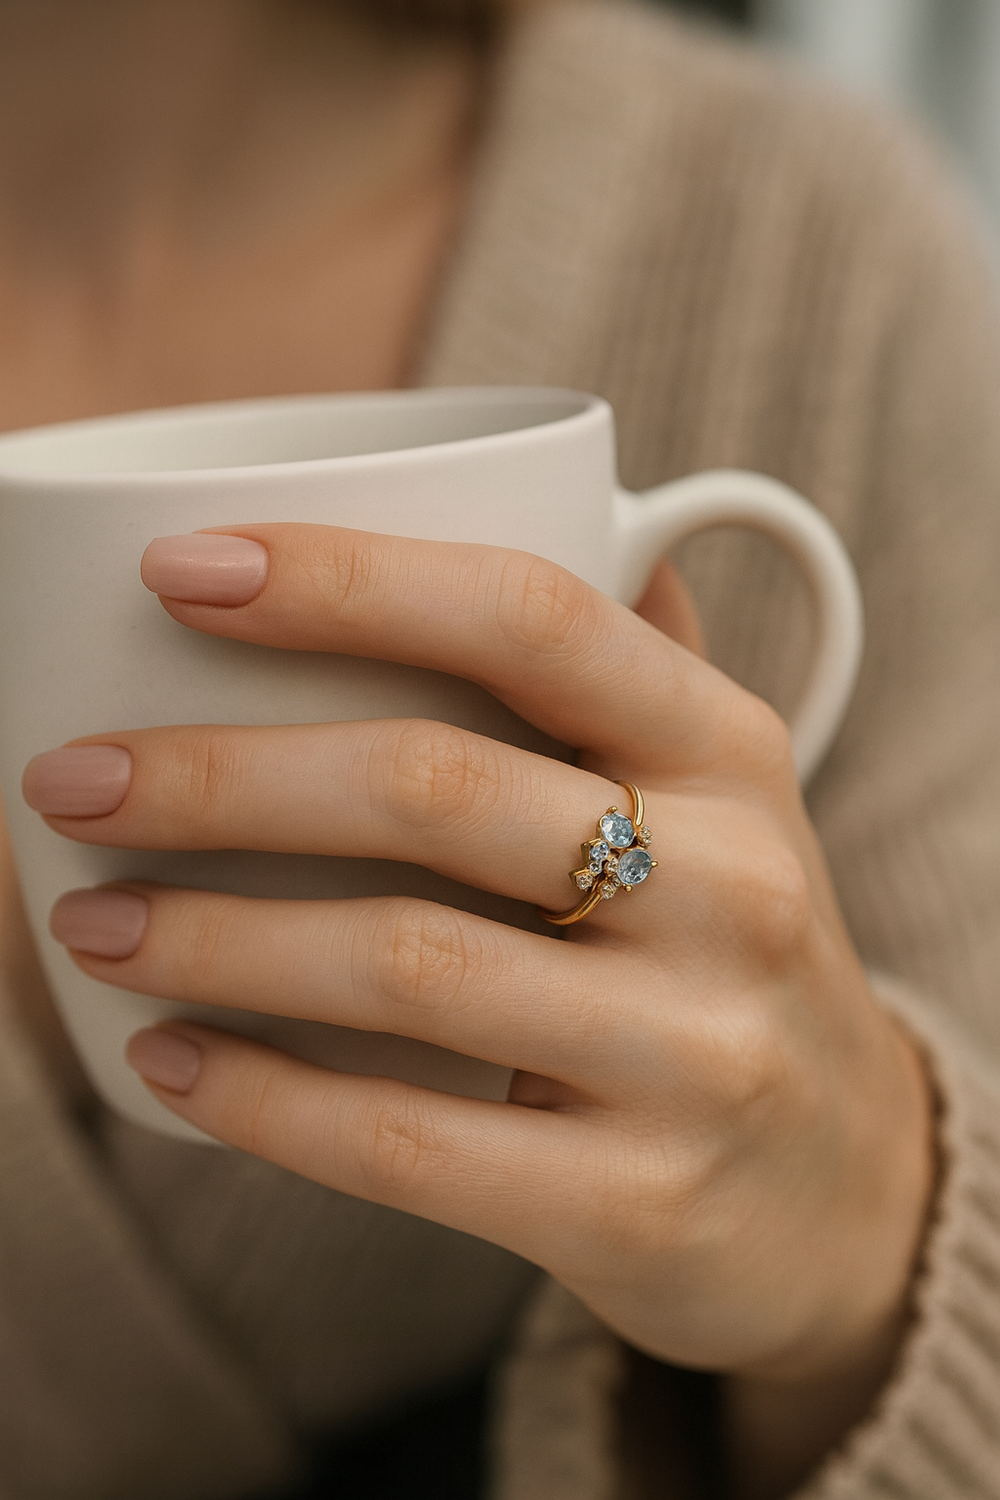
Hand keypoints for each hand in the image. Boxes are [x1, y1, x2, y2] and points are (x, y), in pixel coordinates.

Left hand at [24, 524, 931, 1489]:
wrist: (849, 1182)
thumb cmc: (729, 949)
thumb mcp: (718, 791)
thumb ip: (624, 657)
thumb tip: (513, 503)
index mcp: (726, 748)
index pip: (531, 614)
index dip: (344, 579)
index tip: (175, 571)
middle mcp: (729, 884)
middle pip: (434, 787)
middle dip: (219, 779)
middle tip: (70, 783)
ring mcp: (693, 1050)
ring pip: (405, 964)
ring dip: (210, 939)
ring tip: (88, 924)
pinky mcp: (636, 1200)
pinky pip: (410, 1142)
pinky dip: (260, 1098)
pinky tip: (165, 1061)